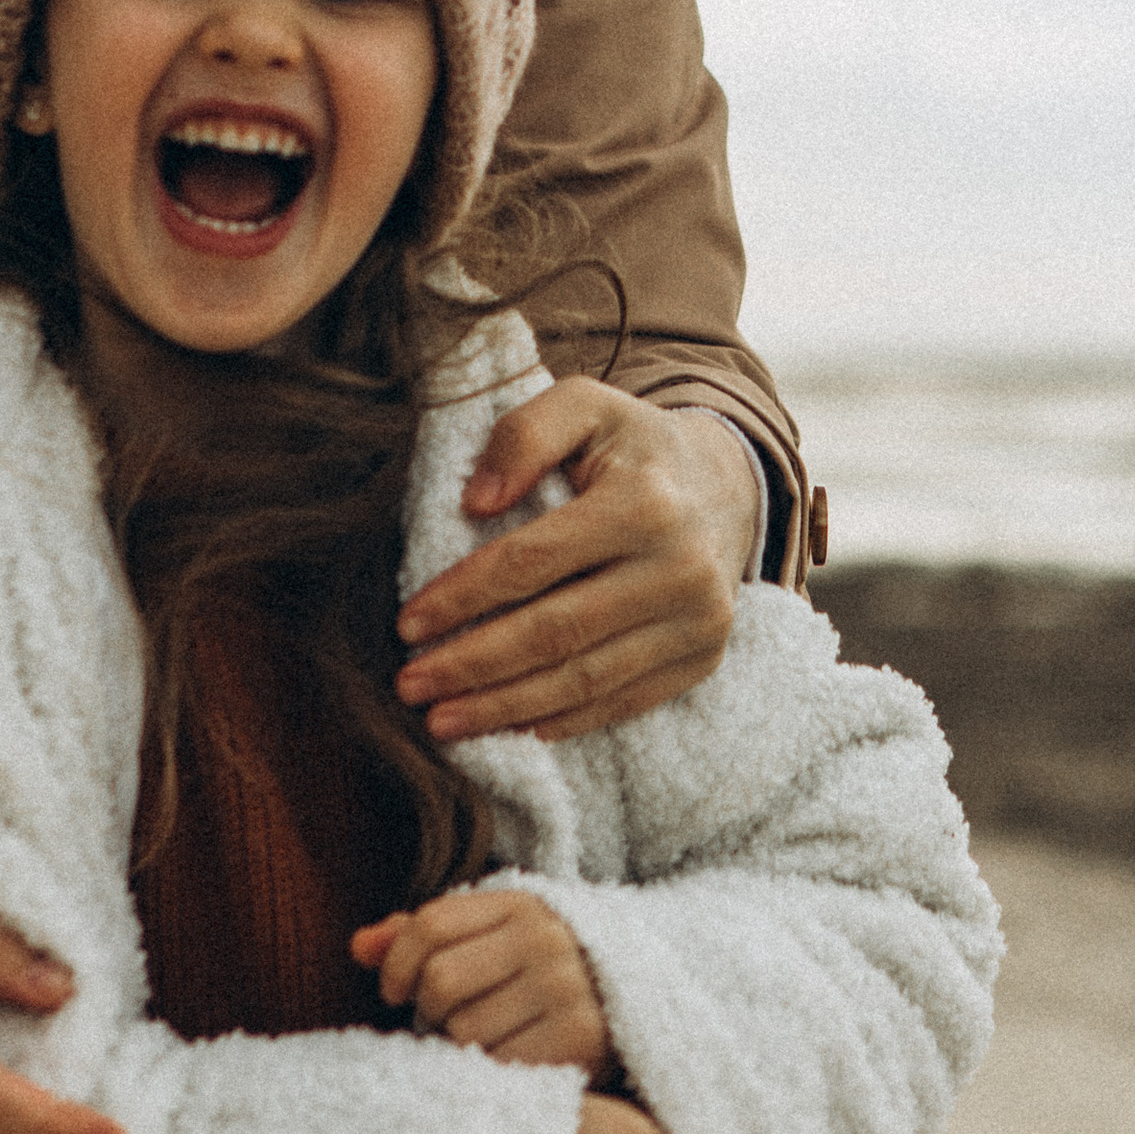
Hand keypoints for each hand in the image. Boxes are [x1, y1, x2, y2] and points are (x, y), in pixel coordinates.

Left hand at [349, 886, 612, 1076]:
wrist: (639, 1005)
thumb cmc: (542, 973)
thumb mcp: (494, 938)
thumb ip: (424, 936)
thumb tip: (357, 946)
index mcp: (521, 903)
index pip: (430, 924)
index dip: (396, 962)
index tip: (393, 990)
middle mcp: (547, 939)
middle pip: (441, 981)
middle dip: (427, 1011)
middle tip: (443, 1023)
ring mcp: (567, 989)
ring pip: (465, 1031)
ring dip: (459, 1047)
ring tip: (484, 1041)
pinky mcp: (580, 1040)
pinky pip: (500, 1067)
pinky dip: (490, 1073)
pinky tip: (506, 1063)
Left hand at [394, 386, 760, 742]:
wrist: (727, 485)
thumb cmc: (635, 448)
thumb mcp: (584, 406)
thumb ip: (525, 435)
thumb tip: (476, 502)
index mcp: (643, 503)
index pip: (532, 561)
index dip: (464, 596)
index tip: (406, 623)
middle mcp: (679, 569)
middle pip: (554, 632)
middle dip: (472, 665)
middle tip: (409, 685)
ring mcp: (698, 621)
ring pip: (584, 679)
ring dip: (505, 706)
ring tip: (443, 721)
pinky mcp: (702, 658)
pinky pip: (622, 701)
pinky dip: (563, 720)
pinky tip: (512, 727)